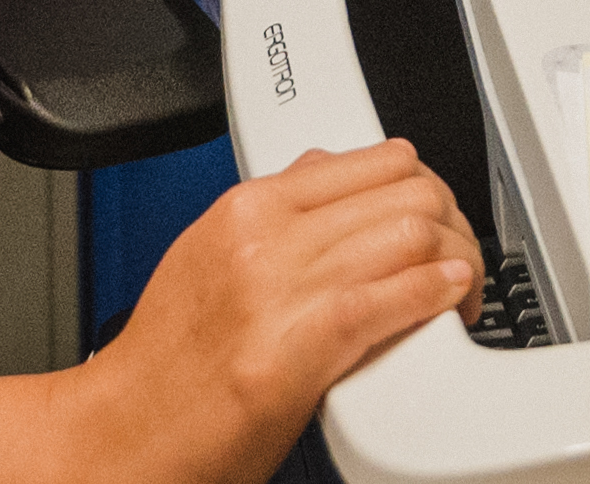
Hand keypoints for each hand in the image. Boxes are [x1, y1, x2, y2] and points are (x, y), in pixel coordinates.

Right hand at [66, 142, 480, 483]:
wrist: (126, 431)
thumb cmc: (167, 364)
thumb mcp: (210, 257)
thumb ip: (272, 220)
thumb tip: (334, 182)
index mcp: (246, 208)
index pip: (367, 159)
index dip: (422, 184)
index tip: (436, 213)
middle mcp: (266, 236)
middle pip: (402, 191)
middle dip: (451, 220)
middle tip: (459, 255)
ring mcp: (283, 288)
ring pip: (411, 233)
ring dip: (459, 258)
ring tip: (463, 289)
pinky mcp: (299, 347)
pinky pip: (395, 295)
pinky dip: (440, 290)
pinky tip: (453, 297)